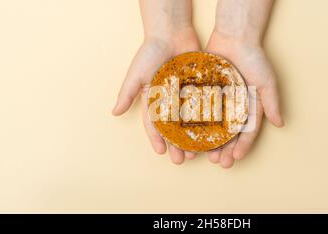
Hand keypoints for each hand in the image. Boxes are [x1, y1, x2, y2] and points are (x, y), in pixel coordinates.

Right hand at [112, 0, 199, 164]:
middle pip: (174, 128)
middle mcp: (170, 101)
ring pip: (191, 122)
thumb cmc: (150, 51)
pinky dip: (208, 119)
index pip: (154, 124)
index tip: (161, 153)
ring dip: (193, 138)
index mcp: (154, 100)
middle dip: (177, 144)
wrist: (171, 31)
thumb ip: (127, 93)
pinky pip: (205, 106)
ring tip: (198, 152)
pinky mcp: (200, 87)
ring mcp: (186, 95)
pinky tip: (213, 132)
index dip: (157, 139)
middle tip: (182, 160)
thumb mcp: (136, 74)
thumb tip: (114, 113)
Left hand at [205, 0, 283, 168]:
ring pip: (211, 126)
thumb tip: (280, 124)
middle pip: (228, 134)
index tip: (235, 159)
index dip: (242, 146)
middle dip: (223, 150)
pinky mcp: (204, 92)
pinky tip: (188, 135)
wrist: (234, 35)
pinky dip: (193, 123)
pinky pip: (198, 110)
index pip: (247, 131)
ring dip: (207, 142)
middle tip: (217, 163)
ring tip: (201, 155)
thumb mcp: (266, 80)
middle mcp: (233, 107)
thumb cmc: (253, 57)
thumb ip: (271, 102)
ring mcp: (218, 100)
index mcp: (249, 107)